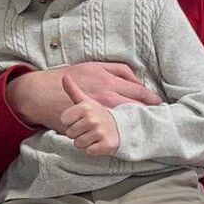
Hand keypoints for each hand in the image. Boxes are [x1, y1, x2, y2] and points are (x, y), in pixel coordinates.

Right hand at [9, 62, 160, 131]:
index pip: (141, 94)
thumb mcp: (96, 65)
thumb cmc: (70, 76)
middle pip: (136, 111)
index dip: (154, 101)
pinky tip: (118, 137)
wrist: (40, 93)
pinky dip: (113, 138)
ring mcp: (96, 117)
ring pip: (123, 127)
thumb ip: (119, 70)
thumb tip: (138, 78)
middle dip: (148, 115)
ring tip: (139, 129)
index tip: (162, 105)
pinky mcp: (86, 130)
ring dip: (131, 128)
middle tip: (159, 119)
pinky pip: (105, 138)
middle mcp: (106, 101)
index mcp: (110, 84)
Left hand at [59, 75, 120, 156]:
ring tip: (95, 135)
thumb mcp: (87, 100)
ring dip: (85, 142)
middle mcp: (93, 118)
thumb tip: (64, 76)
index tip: (82, 119)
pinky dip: (93, 149)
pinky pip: (89, 151)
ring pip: (78, 144)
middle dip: (78, 133)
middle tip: (90, 128)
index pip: (64, 121)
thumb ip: (73, 90)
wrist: (121, 126)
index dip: (71, 122)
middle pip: (70, 133)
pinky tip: (100, 142)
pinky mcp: (106, 144)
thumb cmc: (100, 113)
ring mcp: (100, 131)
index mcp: (86, 107)